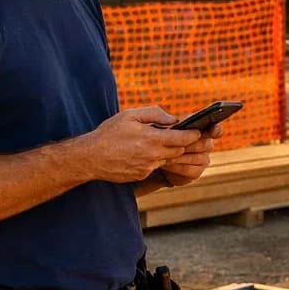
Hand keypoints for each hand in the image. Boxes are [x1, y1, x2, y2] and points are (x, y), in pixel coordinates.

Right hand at [85, 106, 201, 183]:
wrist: (90, 158)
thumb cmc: (109, 133)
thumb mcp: (130, 115)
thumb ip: (155, 114)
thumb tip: (174, 119)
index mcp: (152, 139)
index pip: (183, 139)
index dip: (193, 135)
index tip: (198, 130)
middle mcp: (153, 156)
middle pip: (179, 150)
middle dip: (182, 143)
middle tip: (183, 135)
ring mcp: (147, 167)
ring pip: (167, 159)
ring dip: (167, 151)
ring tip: (158, 142)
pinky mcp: (141, 175)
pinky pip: (154, 166)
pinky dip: (153, 159)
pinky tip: (142, 152)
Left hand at [158, 122, 220, 186]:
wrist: (159, 160)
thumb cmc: (166, 139)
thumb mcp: (170, 128)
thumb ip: (175, 122)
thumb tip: (175, 122)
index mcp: (203, 130)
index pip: (216, 129)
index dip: (216, 130)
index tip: (213, 130)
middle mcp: (207, 144)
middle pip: (204, 145)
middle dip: (187, 144)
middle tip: (171, 144)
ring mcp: (204, 159)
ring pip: (196, 157)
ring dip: (179, 156)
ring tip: (164, 154)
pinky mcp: (197, 172)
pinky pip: (189, 169)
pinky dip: (176, 166)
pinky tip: (167, 164)